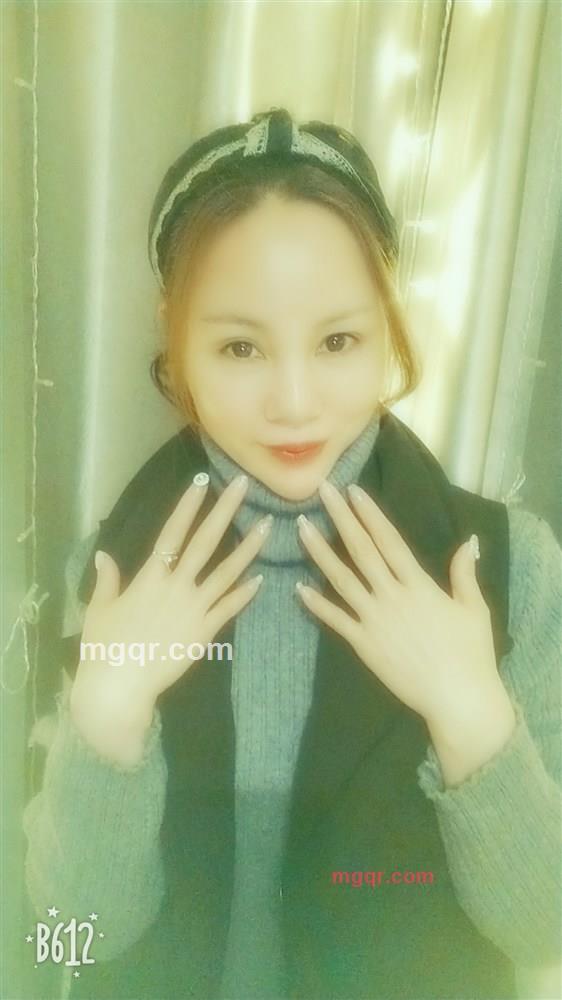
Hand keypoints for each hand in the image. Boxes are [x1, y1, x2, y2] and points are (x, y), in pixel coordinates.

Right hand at [71, 473, 271, 715]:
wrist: (119, 687)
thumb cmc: (104, 647)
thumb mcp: (99, 609)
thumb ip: (107, 580)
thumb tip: (104, 555)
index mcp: (149, 578)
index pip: (172, 533)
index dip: (188, 505)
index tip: (202, 480)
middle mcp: (176, 587)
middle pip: (205, 542)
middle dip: (226, 511)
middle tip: (244, 485)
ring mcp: (194, 609)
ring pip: (226, 572)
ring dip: (248, 547)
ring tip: (268, 525)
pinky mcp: (205, 633)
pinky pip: (229, 609)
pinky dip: (245, 593)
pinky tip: (261, 578)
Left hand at [295, 479, 505, 729]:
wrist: (457, 697)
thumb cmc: (471, 653)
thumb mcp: (474, 609)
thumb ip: (465, 573)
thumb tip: (469, 541)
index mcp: (419, 584)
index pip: (389, 540)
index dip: (370, 514)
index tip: (354, 491)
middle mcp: (392, 596)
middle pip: (361, 550)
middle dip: (341, 519)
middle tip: (322, 491)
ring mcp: (374, 620)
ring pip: (341, 579)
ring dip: (320, 552)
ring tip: (301, 528)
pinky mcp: (363, 645)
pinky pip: (336, 620)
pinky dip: (316, 604)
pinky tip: (298, 587)